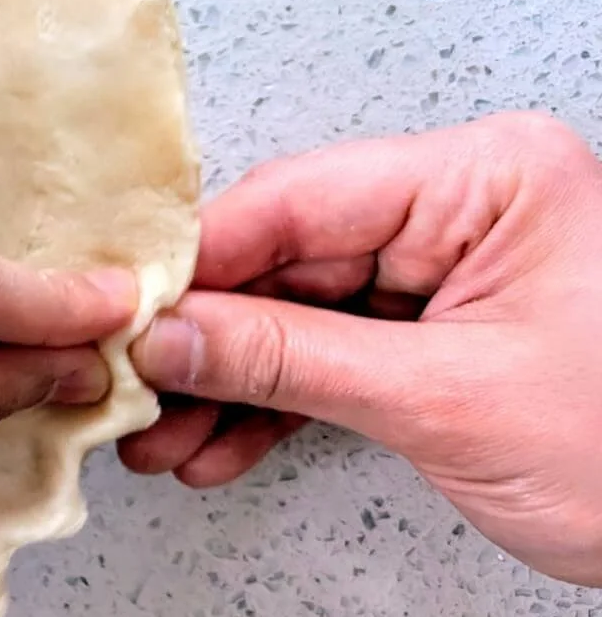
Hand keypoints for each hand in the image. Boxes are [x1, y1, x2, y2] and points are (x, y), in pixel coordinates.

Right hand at [119, 112, 601, 585]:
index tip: (132, 309)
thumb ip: (293, 361)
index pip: (303, 197)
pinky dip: (279, 399)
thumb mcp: (446, 401)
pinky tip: (223, 440)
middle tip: (140, 385)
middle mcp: (459, 205)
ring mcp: (444, 264)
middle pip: (289, 255)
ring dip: (232, 377)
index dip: (206, 259)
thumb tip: (174, 336)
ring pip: (299, 308)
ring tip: (169, 434)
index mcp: (484, 176)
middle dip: (211, 336)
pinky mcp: (433, 323)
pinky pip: (334, 347)